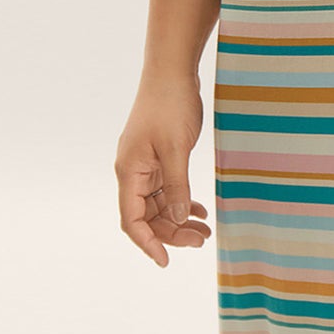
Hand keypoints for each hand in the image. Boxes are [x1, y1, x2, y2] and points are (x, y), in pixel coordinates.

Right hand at [115, 73, 211, 267]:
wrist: (172, 72)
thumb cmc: (170, 106)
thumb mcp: (176, 149)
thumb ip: (177, 187)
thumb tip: (177, 220)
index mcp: (129, 172)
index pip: (131, 220)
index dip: (147, 243)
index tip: (166, 261)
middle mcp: (132, 171)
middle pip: (146, 216)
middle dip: (171, 232)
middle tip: (201, 240)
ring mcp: (144, 164)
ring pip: (158, 204)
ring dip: (178, 219)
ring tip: (204, 230)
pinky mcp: (157, 157)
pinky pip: (165, 189)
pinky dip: (180, 201)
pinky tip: (198, 210)